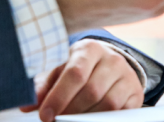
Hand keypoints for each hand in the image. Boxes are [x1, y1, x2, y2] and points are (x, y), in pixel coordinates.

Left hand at [20, 39, 143, 120]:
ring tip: (72, 119)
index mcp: (89, 49)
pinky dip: (103, 119)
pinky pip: (121, 112)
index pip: (75, 74)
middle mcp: (112, 59)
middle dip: (71, 110)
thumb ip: (43, 86)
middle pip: (91, 91)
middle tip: (57, 120)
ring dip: (86, 117)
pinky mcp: (136, 92)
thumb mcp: (59, 71)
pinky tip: (89, 118)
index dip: (59, 97)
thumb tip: (27, 104)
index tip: (45, 115)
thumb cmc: (78, 68)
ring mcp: (127, 75)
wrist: (108, 66)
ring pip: (107, 104)